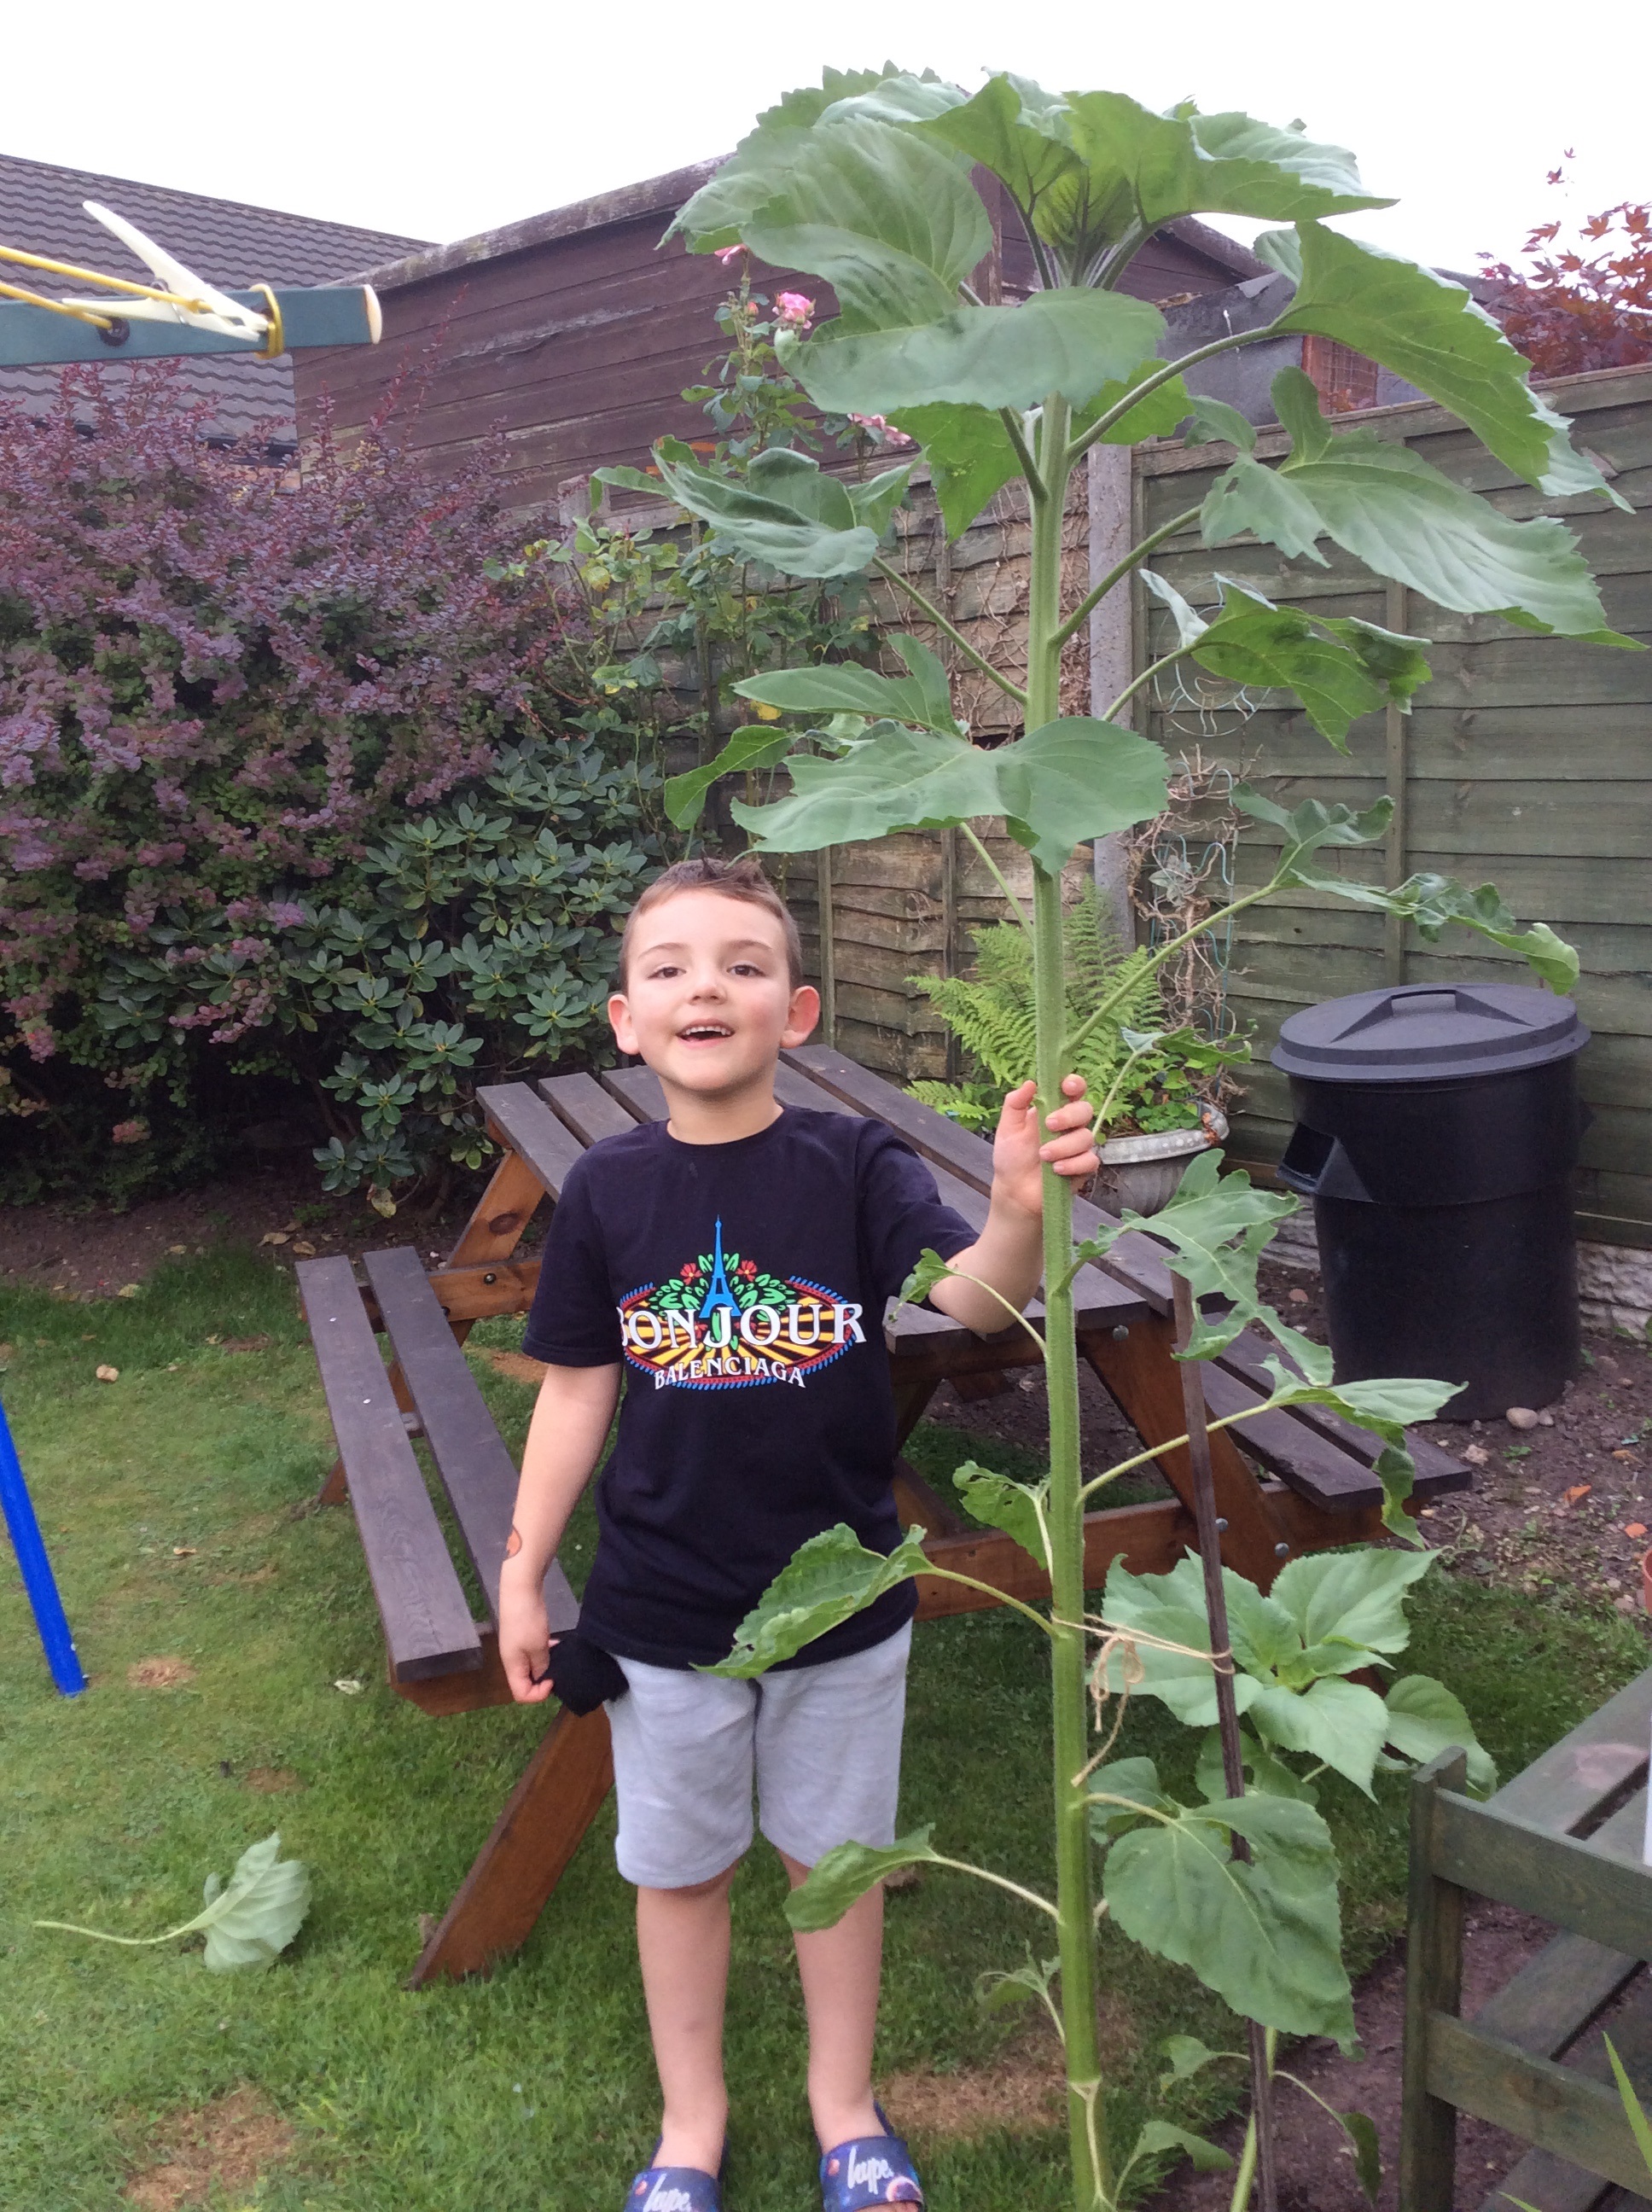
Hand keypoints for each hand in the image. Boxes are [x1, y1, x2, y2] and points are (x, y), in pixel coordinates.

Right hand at [497, 1570, 554, 1703]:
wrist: (520, 1589)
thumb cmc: (527, 1621)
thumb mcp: (538, 1647)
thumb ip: (541, 1666)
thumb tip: (543, 1677)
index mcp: (512, 1666)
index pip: (521, 1694)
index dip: (538, 1694)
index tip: (553, 1679)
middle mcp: (512, 1659)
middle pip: (526, 1682)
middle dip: (543, 1680)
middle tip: (558, 1668)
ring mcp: (517, 1647)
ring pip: (532, 1667)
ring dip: (546, 1664)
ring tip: (558, 1654)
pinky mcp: (523, 1635)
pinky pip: (534, 1653)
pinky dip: (545, 1652)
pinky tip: (555, 1643)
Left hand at [991, 1076, 1098, 1217]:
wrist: (1014, 1191)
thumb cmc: (1012, 1157)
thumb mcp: (1008, 1129)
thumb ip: (1015, 1104)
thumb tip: (1030, 1082)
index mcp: (1053, 1110)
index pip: (1073, 1090)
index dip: (1075, 1084)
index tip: (1067, 1086)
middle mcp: (1070, 1126)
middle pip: (1085, 1110)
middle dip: (1068, 1116)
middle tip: (1049, 1125)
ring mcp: (1079, 1146)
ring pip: (1087, 1137)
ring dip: (1063, 1146)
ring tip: (1043, 1156)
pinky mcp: (1084, 1167)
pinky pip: (1090, 1160)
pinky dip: (1073, 1164)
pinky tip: (1056, 1169)